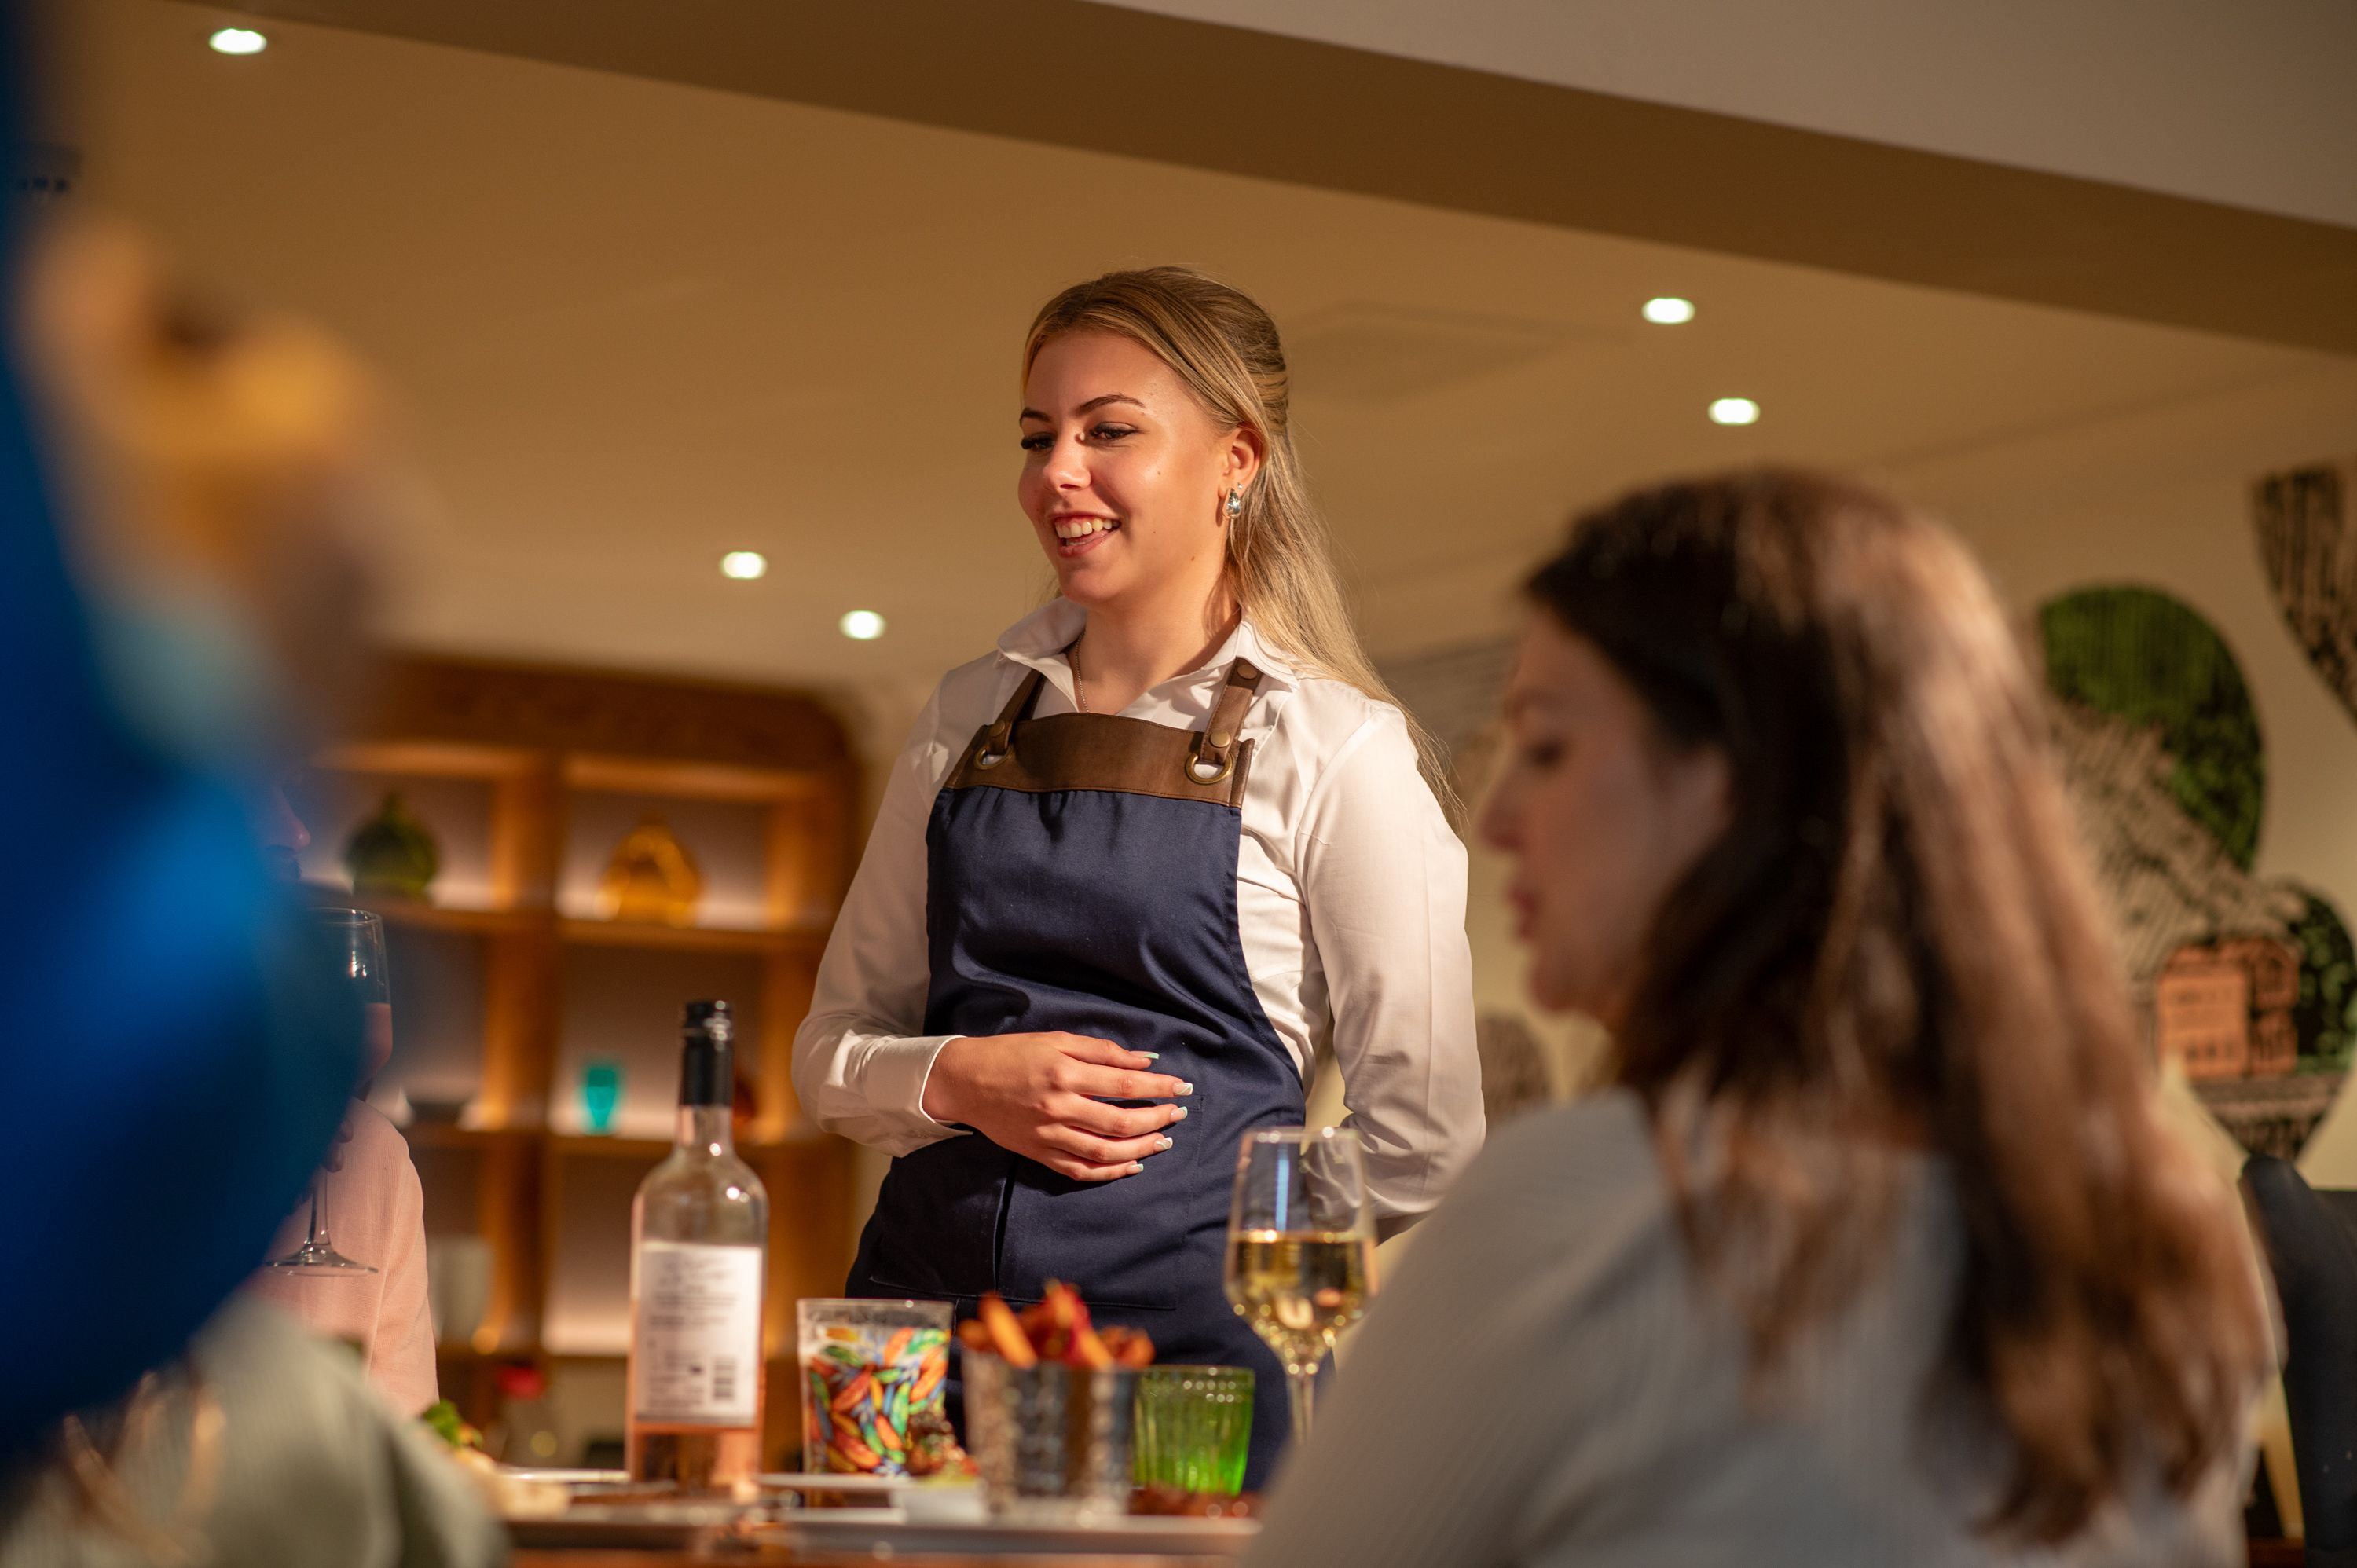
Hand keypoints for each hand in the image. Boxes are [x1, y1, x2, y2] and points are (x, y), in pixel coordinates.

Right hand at [922, 1033, 1191, 1182]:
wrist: (966, 1082)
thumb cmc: (1012, 1054)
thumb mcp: (1056, 1041)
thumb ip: (1101, 1051)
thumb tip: (1145, 1059)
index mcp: (1065, 1074)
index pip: (1125, 1083)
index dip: (1159, 1086)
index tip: (1183, 1086)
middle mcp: (1059, 1108)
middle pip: (1121, 1121)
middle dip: (1157, 1118)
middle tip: (1179, 1113)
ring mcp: (1049, 1136)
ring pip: (1106, 1151)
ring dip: (1141, 1148)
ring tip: (1163, 1140)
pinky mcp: (1040, 1154)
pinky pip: (1081, 1171)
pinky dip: (1110, 1172)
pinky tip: (1133, 1165)